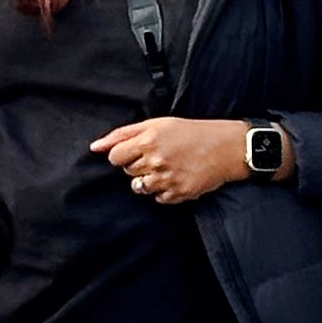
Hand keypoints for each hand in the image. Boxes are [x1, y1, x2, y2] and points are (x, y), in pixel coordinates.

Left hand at [91, 116, 250, 207]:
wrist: (227, 147)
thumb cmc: (191, 132)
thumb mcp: (156, 124)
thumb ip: (122, 134)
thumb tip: (94, 147)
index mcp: (148, 141)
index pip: (115, 157)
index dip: (124, 154)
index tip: (138, 150)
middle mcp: (156, 161)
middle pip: (128, 172)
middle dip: (139, 165)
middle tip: (159, 155)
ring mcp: (167, 179)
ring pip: (140, 187)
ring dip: (149, 179)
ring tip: (167, 167)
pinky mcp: (179, 193)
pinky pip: (158, 199)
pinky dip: (164, 190)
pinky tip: (176, 177)